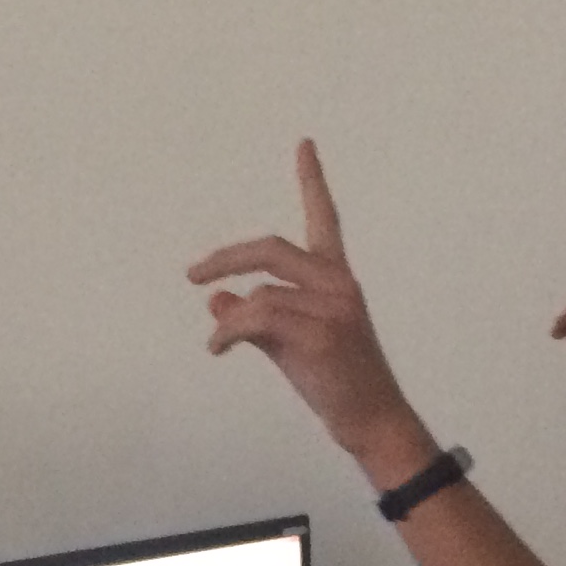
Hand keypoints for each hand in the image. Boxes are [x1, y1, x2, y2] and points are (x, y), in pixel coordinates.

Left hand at [187, 141, 426, 470]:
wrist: (371, 420)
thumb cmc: (336, 383)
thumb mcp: (289, 343)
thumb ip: (256, 316)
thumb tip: (216, 299)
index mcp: (336, 278)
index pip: (324, 219)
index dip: (312, 181)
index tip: (304, 144)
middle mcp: (338, 284)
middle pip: (271, 249)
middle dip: (227, 258)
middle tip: (194, 273)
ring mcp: (333, 308)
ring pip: (260, 294)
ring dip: (229, 319)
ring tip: (218, 342)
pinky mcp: (322, 336)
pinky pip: (258, 320)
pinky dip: (229, 332)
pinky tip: (218, 348)